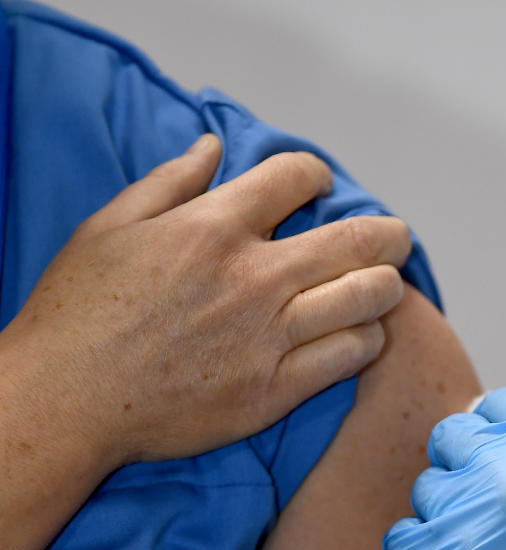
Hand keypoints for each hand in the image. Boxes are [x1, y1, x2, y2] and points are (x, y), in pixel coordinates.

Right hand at [1, 133, 408, 465]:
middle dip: (388, 234)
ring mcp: (269, 336)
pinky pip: (350, 355)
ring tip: (385, 285)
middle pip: (356, 240)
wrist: (65, 401)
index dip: (316, 175)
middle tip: (395, 238)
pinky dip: (367, 339)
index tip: (318, 185)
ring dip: (386, 286)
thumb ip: (169, 183)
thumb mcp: (109, 228)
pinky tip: (360, 334)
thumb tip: (212, 146)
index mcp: (212, 228)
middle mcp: (252, 278)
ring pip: (367, 298)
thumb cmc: (78, 314)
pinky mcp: (275, 390)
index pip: (296, 177)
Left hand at [383, 387, 505, 549]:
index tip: (497, 454)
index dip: (496, 431)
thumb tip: (494, 449)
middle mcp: (504, 468)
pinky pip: (402, 537)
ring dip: (448, 515)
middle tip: (486, 507)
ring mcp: (463, 516)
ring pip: (428, 490)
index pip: (499, 405)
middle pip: (452, 438)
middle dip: (466, 466)